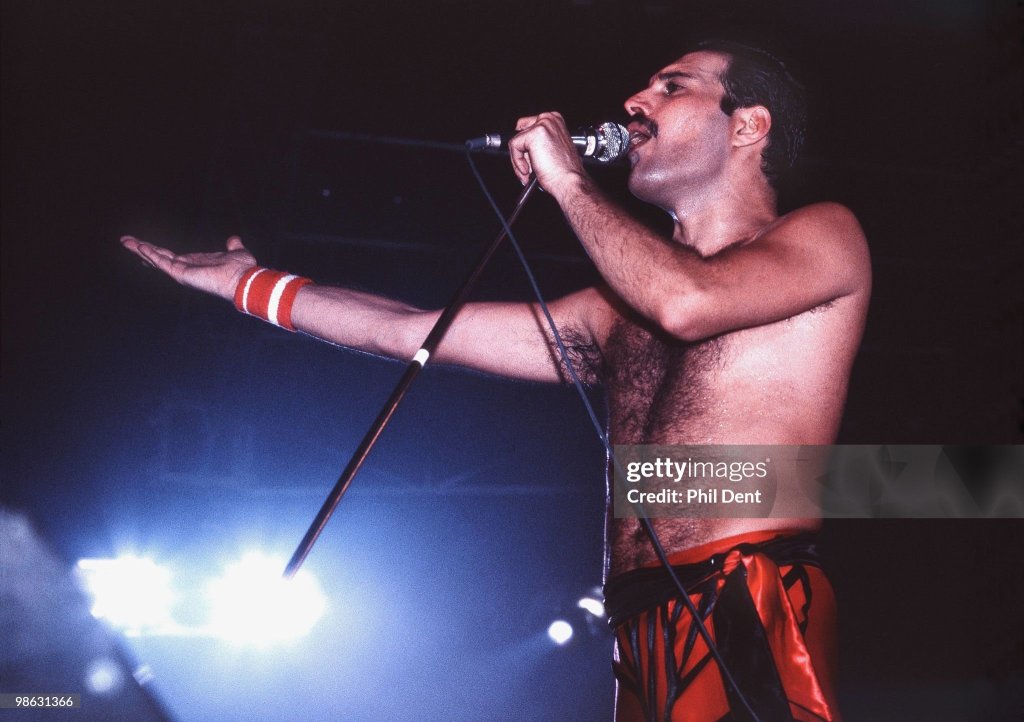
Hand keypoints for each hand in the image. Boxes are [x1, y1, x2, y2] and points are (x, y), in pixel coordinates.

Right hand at [121, 235, 256, 300]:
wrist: (245, 279)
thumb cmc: (243, 270)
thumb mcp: (237, 252)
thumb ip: (233, 246)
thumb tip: (234, 240)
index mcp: (196, 263)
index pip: (172, 257)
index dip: (157, 251)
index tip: (144, 245)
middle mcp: (187, 269)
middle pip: (160, 257)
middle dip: (142, 249)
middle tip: (125, 240)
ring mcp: (183, 272)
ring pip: (157, 259)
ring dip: (141, 250)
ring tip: (125, 241)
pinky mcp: (182, 274)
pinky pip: (163, 263)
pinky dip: (151, 255)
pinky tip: (140, 247)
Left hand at [507, 111, 586, 195]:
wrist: (569, 181)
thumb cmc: (564, 171)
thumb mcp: (551, 150)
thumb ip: (538, 144)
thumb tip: (522, 148)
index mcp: (554, 120)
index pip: (528, 128)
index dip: (524, 148)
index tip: (527, 162)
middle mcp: (549, 119)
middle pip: (520, 133)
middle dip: (520, 154)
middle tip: (527, 169)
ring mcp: (542, 125)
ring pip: (516, 141)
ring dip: (518, 160)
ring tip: (528, 173)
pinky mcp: (533, 134)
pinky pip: (514, 146)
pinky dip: (517, 162)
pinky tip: (528, 171)